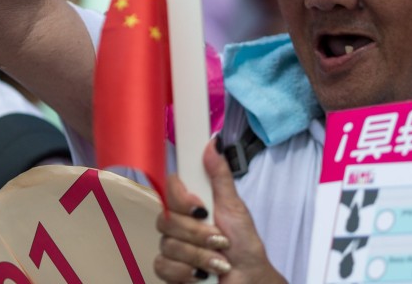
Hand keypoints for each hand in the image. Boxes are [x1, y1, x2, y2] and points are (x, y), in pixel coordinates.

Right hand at [154, 140, 286, 282]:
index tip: (201, 208)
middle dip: (199, 234)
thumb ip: (220, 175)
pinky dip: (186, 272)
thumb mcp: (235, 206)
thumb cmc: (243, 243)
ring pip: (167, 245)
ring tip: (218, 261)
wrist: (248, 278)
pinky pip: (163, 266)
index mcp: (190, 202)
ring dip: (199, 256)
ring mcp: (170, 245)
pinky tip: (201, 274)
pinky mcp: (167, 269)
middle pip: (166, 219)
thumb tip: (213, 141)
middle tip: (220, 240)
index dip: (181, 198)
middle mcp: (176, 221)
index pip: (169, 187)